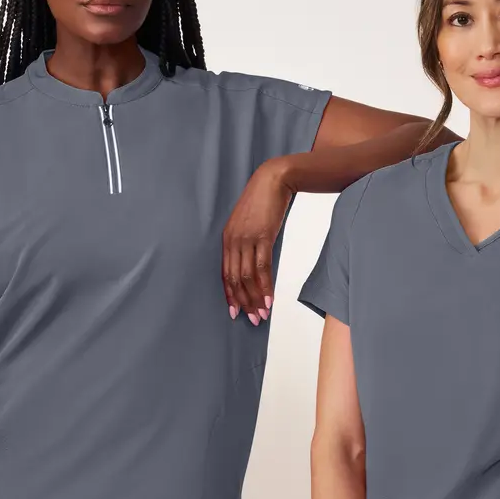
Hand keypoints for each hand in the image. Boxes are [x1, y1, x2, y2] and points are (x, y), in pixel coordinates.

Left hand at [221, 158, 295, 324]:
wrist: (274, 179)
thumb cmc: (263, 201)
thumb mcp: (250, 223)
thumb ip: (248, 242)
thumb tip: (255, 264)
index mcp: (227, 238)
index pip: (225, 273)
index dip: (230, 295)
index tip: (235, 312)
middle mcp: (233, 241)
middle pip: (235, 279)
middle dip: (243, 302)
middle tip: (252, 319)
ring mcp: (246, 239)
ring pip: (247, 277)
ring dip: (255, 298)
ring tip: (262, 314)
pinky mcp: (262, 236)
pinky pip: (262, 267)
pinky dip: (265, 286)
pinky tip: (269, 299)